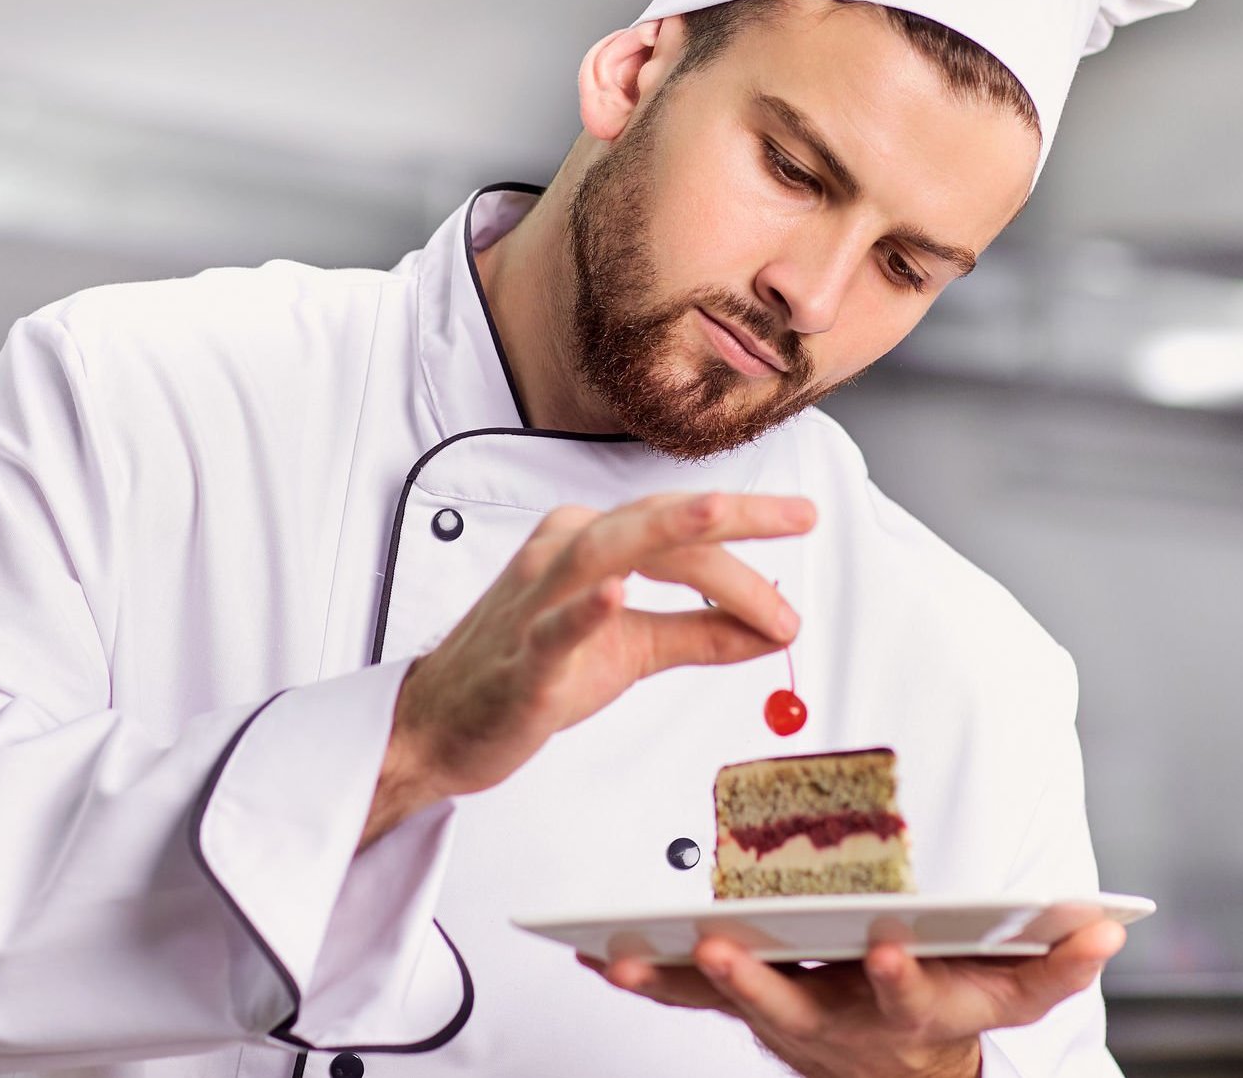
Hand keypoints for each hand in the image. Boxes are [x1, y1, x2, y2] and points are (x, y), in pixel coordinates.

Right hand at [362, 492, 814, 846]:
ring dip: (669, 534)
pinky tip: (617, 596)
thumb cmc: (526, 674)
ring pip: (606, 555)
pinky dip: (585, 610)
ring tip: (721, 515)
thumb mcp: (630, 651)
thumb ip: (700, 633)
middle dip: (729, 516)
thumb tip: (772, 625)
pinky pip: (551, 629)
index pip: (677, 530)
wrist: (439, 727)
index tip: (802, 529)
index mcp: (586, 544)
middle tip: (796, 515)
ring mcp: (534, 604)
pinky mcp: (518, 662)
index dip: (746, 536)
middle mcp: (559, 556)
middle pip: (653, 524)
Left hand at [583, 921, 1124, 1077]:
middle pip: (796, 1011)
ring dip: (677, 983)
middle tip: (719, 947)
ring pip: (729, 1010)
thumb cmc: (957, 1011)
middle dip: (757, 983)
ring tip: (626, 955)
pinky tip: (599, 952)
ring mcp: (792, 1026)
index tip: (886, 941)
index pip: (912, 996)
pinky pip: (691, 1000)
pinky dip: (646, 977)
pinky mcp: (749, 1015)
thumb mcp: (1015, 995)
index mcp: (913, 1013)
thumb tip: (1110, 928)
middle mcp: (844, 1028)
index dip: (900, 974)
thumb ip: (1060, 964)